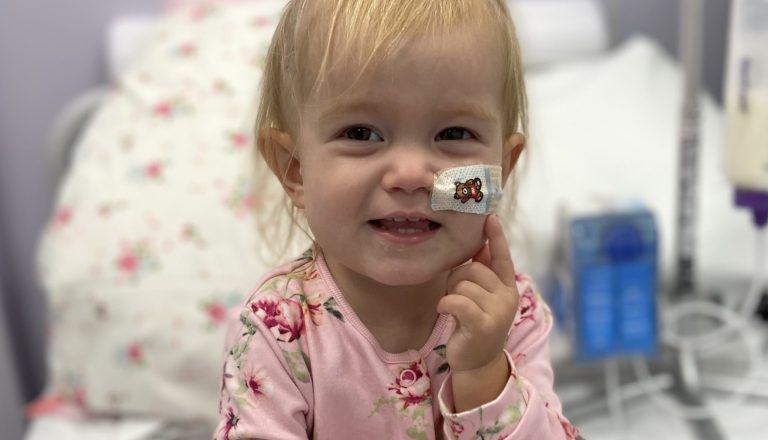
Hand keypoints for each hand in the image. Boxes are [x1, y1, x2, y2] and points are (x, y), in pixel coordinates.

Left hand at [437, 214, 518, 372]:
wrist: (477, 362)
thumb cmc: (474, 324)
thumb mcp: (481, 297)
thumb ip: (482, 272)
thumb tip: (480, 244)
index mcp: (507, 287)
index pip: (502, 257)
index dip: (496, 237)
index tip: (490, 217)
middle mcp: (507, 297)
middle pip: (473, 269)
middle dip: (457, 279)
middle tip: (456, 296)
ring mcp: (498, 311)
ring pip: (463, 284)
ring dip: (451, 294)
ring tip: (454, 309)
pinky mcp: (483, 325)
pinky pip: (457, 300)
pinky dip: (446, 304)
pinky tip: (446, 312)